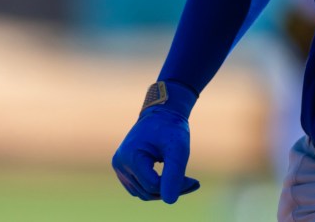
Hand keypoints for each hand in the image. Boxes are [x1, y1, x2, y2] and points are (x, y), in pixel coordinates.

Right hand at [112, 81, 200, 203]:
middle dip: (171, 189)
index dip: (176, 186)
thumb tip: (170, 201)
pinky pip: (141, 186)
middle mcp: (120, 164)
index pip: (153, 185)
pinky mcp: (124, 169)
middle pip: (147, 191)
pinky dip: (157, 186)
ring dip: (164, 190)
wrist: (161, 112)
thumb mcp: (178, 148)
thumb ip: (174, 173)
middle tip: (193, 183)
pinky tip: (173, 179)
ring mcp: (120, 168)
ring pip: (143, 192)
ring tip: (186, 182)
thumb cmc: (170, 127)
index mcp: (131, 157)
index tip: (195, 181)